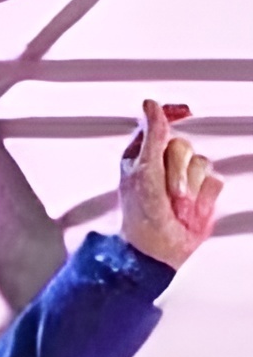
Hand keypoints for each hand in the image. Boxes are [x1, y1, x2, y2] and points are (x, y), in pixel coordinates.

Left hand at [118, 99, 221, 268]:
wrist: (157, 251)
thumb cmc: (141, 216)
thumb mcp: (144, 170)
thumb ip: (152, 135)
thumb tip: (151, 105)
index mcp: (142, 158)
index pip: (160, 125)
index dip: (173, 115)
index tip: (186, 111)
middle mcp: (163, 166)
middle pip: (183, 145)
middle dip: (177, 168)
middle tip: (168, 191)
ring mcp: (184, 180)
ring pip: (201, 161)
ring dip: (189, 185)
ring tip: (176, 205)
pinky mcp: (201, 195)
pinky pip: (214, 180)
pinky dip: (203, 196)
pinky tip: (191, 210)